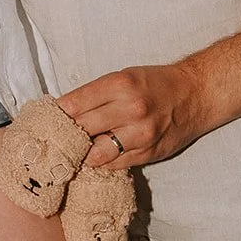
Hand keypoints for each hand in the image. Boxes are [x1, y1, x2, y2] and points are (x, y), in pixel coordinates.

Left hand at [58, 60, 211, 167]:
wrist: (196, 94)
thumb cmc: (156, 83)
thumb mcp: (124, 76)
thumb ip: (96, 94)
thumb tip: (64, 112)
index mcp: (120, 84)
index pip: (75, 103)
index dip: (56, 114)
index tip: (44, 121)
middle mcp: (130, 109)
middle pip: (82, 129)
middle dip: (64, 136)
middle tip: (50, 141)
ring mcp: (140, 134)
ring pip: (96, 153)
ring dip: (81, 154)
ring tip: (70, 154)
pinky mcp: (149, 153)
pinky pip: (114, 164)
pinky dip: (101, 163)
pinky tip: (93, 160)